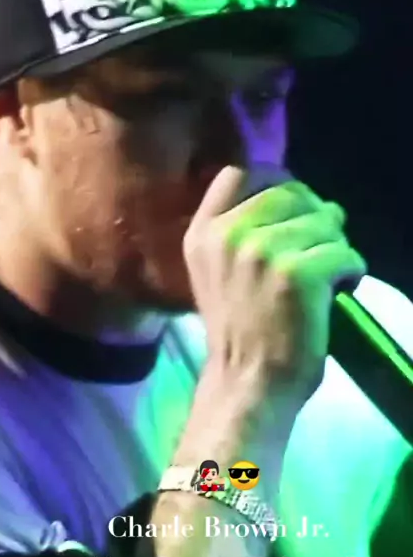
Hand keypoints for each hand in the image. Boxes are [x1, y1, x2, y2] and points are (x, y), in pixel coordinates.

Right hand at [183, 166, 366, 405]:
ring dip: (336, 245)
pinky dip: (352, 269)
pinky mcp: (298, 274)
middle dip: (315, 214)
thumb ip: (244, 229)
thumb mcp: (218, 271)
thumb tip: (312, 201)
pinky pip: (345, 251)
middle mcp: (229, 235)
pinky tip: (340, 289)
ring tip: (328, 273)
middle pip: (291, 192)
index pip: (241, 172)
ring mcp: (263, 253)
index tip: (294, 206)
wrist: (247, 384)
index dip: (276, 181)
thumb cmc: (239, 330)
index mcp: (204, 233)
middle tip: (320, 246)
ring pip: (325, 220)